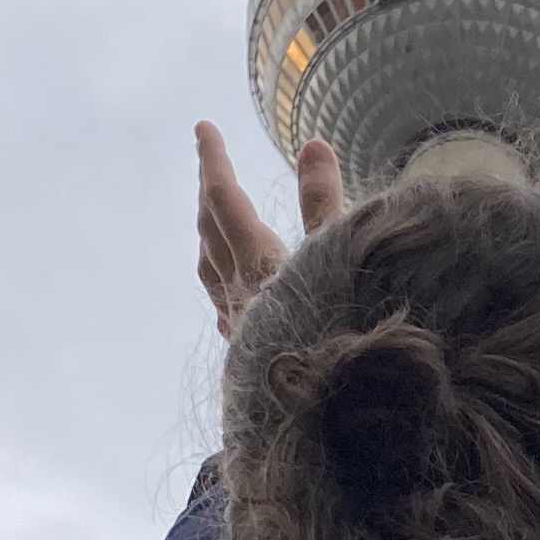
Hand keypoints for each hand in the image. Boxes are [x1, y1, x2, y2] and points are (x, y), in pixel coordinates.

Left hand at [195, 124, 342, 337]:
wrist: (317, 411)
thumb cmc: (333, 329)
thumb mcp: (337, 258)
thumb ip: (323, 204)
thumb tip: (313, 145)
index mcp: (257, 262)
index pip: (225, 201)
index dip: (214, 162)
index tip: (203, 128)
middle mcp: (239, 290)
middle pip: (211, 230)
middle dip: (209, 191)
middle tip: (209, 162)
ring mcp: (240, 322)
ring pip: (210, 268)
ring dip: (207, 235)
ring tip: (208, 220)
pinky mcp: (247, 349)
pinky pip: (222, 301)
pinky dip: (221, 278)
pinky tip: (229, 290)